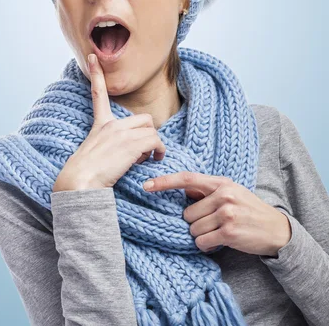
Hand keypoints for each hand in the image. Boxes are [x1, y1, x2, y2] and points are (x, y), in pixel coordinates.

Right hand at [52, 54, 165, 191]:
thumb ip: (111, 146)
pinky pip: (156, 142)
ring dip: (153, 146)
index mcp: (100, 125)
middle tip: (142, 153)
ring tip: (143, 160)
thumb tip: (134, 152)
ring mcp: (120, 133)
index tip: (93, 57)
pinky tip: (153, 161)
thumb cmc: (85, 175)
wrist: (80, 182)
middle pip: (144, 119)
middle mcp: (110, 125)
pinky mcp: (131, 143)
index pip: (98, 93)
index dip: (96, 74)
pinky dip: (158, 152)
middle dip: (148, 134)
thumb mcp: (94, 154)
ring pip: (152, 131)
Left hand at [142, 171, 291, 255]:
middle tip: (212, 223)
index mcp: (220, 182)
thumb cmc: (247, 210)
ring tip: (218, 231)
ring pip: (193, 228)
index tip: (146, 185)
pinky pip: (202, 241)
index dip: (164, 182)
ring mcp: (226, 213)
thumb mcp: (230, 192)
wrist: (276, 230)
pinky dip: (206, 244)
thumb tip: (181, 190)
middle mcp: (223, 195)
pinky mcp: (229, 232)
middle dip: (194, 222)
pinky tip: (220, 241)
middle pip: (187, 213)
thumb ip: (206, 190)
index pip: (186, 179)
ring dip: (201, 234)